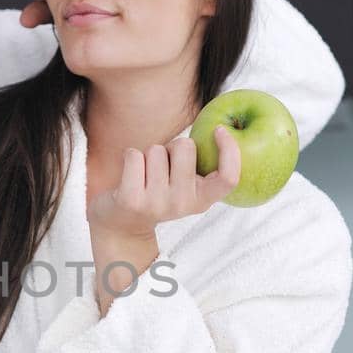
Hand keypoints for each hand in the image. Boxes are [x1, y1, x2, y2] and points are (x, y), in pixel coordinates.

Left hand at [88, 129, 241, 243]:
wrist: (123, 225)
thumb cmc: (159, 193)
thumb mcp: (186, 187)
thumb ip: (199, 165)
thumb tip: (218, 127)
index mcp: (202, 200)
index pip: (229, 177)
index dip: (229, 150)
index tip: (219, 130)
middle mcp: (182, 204)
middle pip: (185, 146)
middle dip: (172, 146)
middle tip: (163, 167)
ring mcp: (157, 203)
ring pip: (157, 149)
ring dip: (149, 155)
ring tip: (145, 176)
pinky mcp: (131, 199)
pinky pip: (134, 155)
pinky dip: (130, 157)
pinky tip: (130, 175)